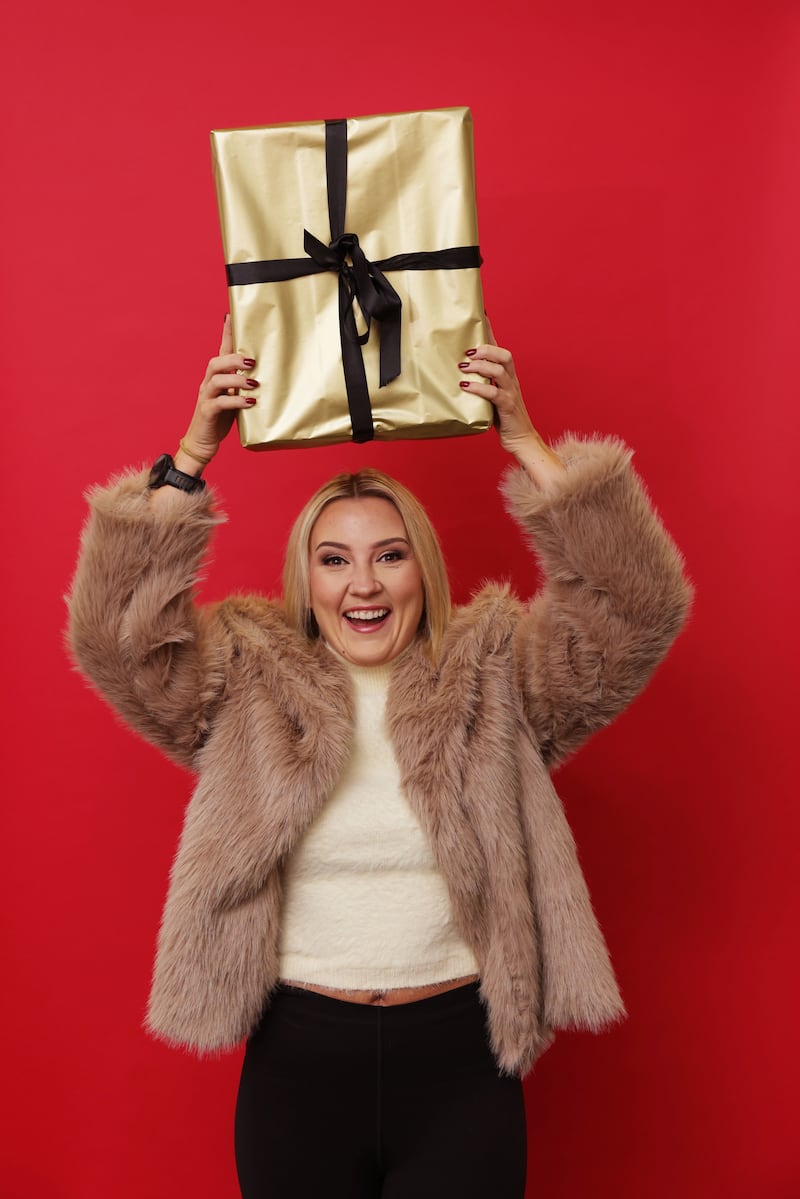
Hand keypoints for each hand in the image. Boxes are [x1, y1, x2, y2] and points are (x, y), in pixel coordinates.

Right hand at [176, 316, 259, 470]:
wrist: (202, 443)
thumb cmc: (221, 419)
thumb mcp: (235, 398)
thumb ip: (244, 387)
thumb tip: (267, 376)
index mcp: (216, 377)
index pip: (221, 351)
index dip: (225, 334)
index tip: (231, 316)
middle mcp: (208, 384)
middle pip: (216, 362)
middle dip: (234, 359)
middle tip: (253, 362)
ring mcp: (206, 397)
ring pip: (216, 380)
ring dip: (236, 379)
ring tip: (253, 384)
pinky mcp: (207, 412)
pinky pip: (219, 403)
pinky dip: (235, 401)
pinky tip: (249, 402)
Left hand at [458, 342, 565, 490]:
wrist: (521, 440)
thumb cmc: (503, 419)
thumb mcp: (490, 397)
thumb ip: (480, 384)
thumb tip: (456, 375)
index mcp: (507, 377)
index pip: (499, 349)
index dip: (491, 332)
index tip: (482, 315)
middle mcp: (511, 381)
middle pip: (504, 355)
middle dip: (486, 349)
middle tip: (467, 352)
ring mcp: (511, 394)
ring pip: (500, 371)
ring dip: (481, 366)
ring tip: (464, 367)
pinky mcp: (507, 407)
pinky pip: (494, 393)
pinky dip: (479, 388)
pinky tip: (466, 387)